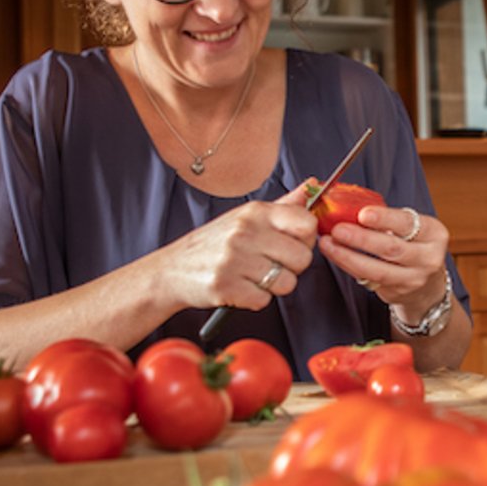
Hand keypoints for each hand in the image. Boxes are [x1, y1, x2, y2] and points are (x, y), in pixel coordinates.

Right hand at [164, 181, 317, 311]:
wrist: (172, 270)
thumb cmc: (215, 243)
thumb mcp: (246, 217)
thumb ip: (284, 205)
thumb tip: (314, 185)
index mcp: (255, 212)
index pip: (307, 223)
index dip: (306, 239)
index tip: (292, 243)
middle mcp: (245, 231)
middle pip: (303, 257)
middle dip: (292, 267)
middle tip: (272, 265)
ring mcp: (234, 259)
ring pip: (286, 282)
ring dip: (274, 286)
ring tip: (254, 276)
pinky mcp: (225, 286)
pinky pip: (264, 300)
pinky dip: (255, 299)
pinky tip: (241, 287)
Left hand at [318, 204, 448, 320]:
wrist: (427, 285)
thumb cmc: (413, 246)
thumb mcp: (412, 228)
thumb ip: (388, 218)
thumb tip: (348, 204)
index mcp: (434, 233)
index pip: (408, 224)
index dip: (384, 218)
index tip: (362, 213)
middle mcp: (429, 258)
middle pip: (392, 248)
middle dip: (361, 238)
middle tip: (337, 229)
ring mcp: (414, 279)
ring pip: (377, 269)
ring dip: (348, 256)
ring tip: (328, 243)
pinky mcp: (397, 293)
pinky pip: (369, 279)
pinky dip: (348, 266)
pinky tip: (335, 255)